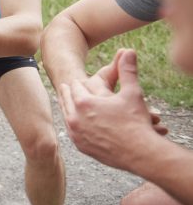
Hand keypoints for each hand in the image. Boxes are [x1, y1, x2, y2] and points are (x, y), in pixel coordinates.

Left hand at [59, 49, 164, 170]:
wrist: (140, 153)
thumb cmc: (137, 122)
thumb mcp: (132, 93)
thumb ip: (127, 70)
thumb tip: (128, 50)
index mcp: (84, 102)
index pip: (75, 87)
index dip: (78, 82)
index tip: (75, 79)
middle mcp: (75, 117)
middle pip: (66, 100)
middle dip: (67, 93)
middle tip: (64, 87)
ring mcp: (76, 133)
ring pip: (66, 116)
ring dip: (67, 108)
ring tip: (67, 103)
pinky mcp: (80, 146)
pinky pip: (71, 132)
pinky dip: (72, 125)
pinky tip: (74, 123)